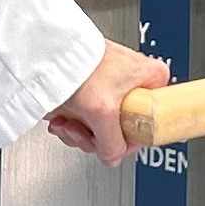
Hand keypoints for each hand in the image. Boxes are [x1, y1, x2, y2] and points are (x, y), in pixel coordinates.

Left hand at [46, 40, 170, 165]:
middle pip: (122, 128)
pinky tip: (62, 119)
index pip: (149, 125)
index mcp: (153, 79)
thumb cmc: (81, 65)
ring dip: (80, 131)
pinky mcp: (96, 84)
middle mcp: (137, 80)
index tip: (110, 142)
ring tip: (66, 124)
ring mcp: (116, 83)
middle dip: (94, 137)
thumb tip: (113, 157)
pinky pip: (91, 114)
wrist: (51, 48)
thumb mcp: (103, 112)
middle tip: (80, 132)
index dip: (126, 140)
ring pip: (104, 124)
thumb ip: (113, 145)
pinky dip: (74, 120)